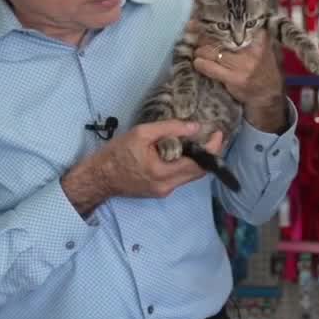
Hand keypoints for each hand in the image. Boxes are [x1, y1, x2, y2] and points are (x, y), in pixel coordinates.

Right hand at [61, 120, 225, 215]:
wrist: (99, 177)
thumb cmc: (116, 153)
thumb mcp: (141, 133)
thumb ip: (170, 129)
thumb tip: (196, 127)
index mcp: (163, 172)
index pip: (198, 163)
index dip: (212, 149)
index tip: (219, 134)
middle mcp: (167, 186)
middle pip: (198, 172)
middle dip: (209, 155)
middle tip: (214, 137)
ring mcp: (164, 191)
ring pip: (190, 176)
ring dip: (198, 160)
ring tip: (201, 142)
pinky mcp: (159, 191)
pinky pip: (179, 178)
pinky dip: (185, 165)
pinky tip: (183, 152)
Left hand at [193, 29, 287, 132]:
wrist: (268, 93)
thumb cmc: (260, 67)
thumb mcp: (260, 46)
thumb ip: (244, 34)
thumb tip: (209, 22)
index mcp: (259, 36)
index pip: (231, 24)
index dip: (212, 22)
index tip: (198, 21)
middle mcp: (252, 48)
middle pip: (218, 36)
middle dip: (203, 38)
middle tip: (197, 39)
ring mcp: (243, 64)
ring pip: (210, 51)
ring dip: (200, 51)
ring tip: (199, 52)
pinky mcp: (235, 78)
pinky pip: (209, 67)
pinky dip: (200, 64)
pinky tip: (199, 63)